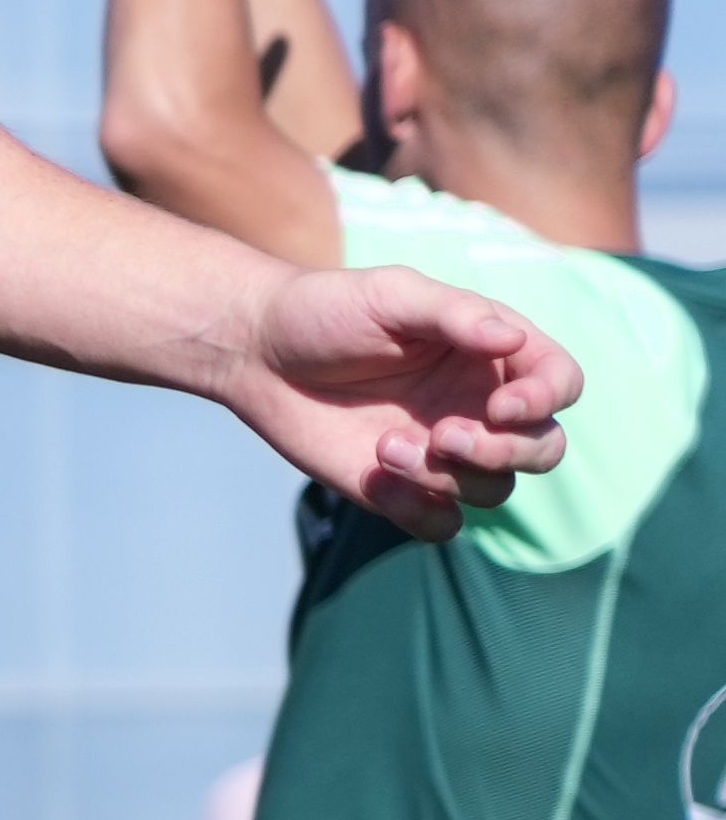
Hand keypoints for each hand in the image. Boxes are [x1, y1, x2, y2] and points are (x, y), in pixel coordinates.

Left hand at [228, 259, 569, 535]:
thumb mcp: (393, 295)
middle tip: (443, 436)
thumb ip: (455, 314)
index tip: (502, 406)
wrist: (259, 352)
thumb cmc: (329, 310)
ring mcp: (444, 450)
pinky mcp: (403, 487)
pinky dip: (420, 512)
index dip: (547, 401)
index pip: (560, 385)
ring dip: (449, 478)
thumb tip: (512, 341)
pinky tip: (377, 478)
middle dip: (505, 451)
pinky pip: (441, 524)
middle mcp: (480, 405)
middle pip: (543, 449)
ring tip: (387, 446)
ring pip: (494, 489)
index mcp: (494, 354)